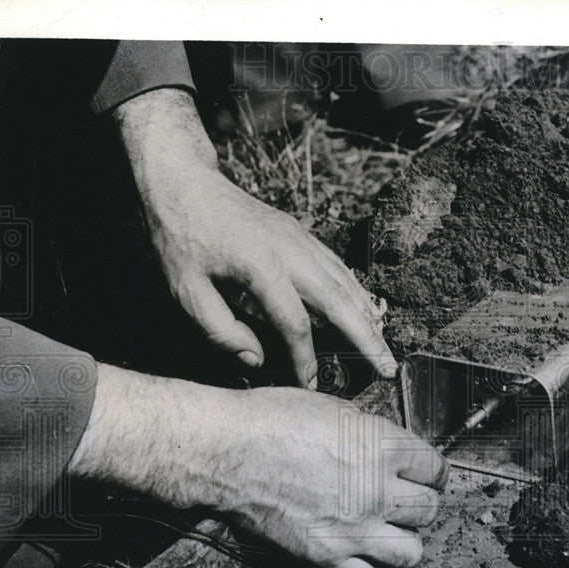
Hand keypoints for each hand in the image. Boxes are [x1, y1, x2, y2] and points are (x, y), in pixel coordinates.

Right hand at [69, 364, 448, 567]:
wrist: (223, 453)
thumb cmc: (270, 420)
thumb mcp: (335, 411)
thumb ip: (372, 436)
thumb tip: (390, 451)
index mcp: (384, 448)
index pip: (436, 470)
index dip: (431, 472)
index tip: (423, 475)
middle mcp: (378, 492)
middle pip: (429, 511)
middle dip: (420, 504)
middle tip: (404, 501)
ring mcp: (353, 531)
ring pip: (410, 552)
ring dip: (402, 540)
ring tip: (386, 530)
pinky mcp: (326, 560)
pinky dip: (365, 564)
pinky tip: (353, 547)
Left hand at [113, 88, 393, 387]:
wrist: (185, 182)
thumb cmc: (180, 238)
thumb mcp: (185, 291)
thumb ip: (220, 330)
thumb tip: (256, 359)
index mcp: (261, 268)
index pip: (295, 325)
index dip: (305, 359)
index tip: (309, 385)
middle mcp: (291, 252)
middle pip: (340, 302)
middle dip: (367, 338)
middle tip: (388, 368)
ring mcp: (301, 240)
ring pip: (346, 283)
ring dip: (369, 317)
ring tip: (385, 348)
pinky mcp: (301, 234)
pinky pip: (338, 267)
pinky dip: (357, 292)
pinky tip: (367, 311)